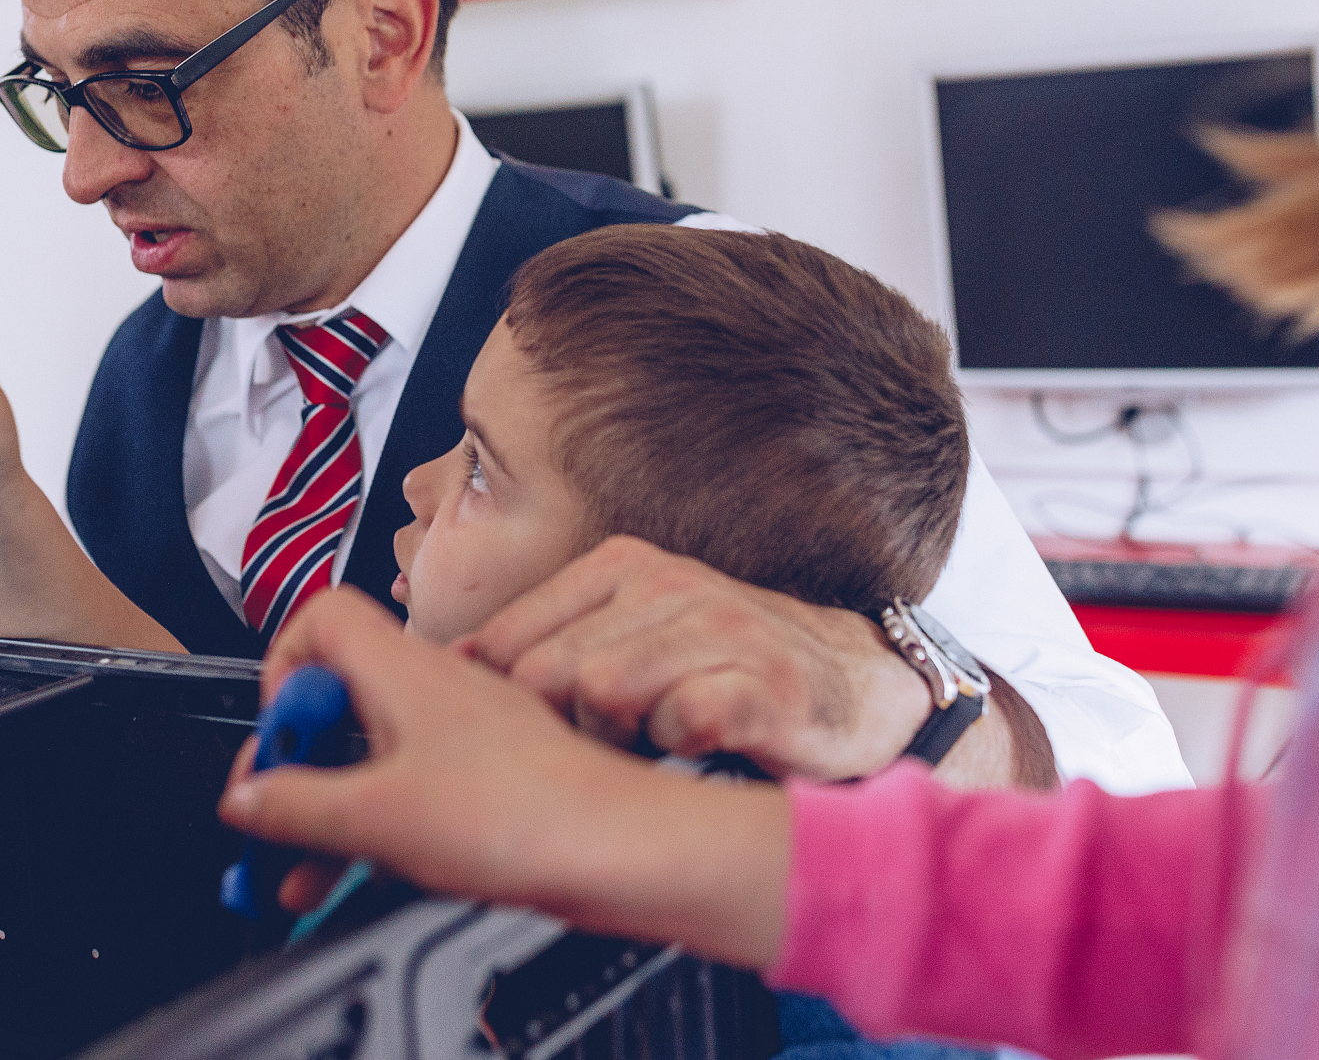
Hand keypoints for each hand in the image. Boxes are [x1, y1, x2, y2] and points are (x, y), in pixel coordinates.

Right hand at [220, 588, 788, 968]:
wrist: (617, 848)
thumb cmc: (525, 813)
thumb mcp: (378, 817)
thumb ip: (297, 805)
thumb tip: (246, 796)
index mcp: (402, 671)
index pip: (317, 622)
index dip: (279, 674)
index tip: (274, 742)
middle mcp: (431, 688)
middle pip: (334, 696)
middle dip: (293, 761)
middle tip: (272, 818)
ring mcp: (460, 731)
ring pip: (369, 752)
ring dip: (327, 806)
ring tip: (299, 872)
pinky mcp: (483, 776)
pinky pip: (408, 786)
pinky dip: (373, 825)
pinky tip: (360, 872)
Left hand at [461, 537, 929, 780]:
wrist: (860, 686)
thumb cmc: (735, 666)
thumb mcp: (638, 633)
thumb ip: (555, 644)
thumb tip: (458, 668)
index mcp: (622, 568)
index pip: (509, 639)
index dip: (508, 703)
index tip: (534, 732)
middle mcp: (667, 585)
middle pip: (544, 673)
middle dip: (558, 728)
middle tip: (602, 745)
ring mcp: (719, 630)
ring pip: (601, 694)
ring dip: (615, 742)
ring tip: (651, 743)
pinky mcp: (764, 686)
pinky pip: (681, 723)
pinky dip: (677, 750)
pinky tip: (698, 746)